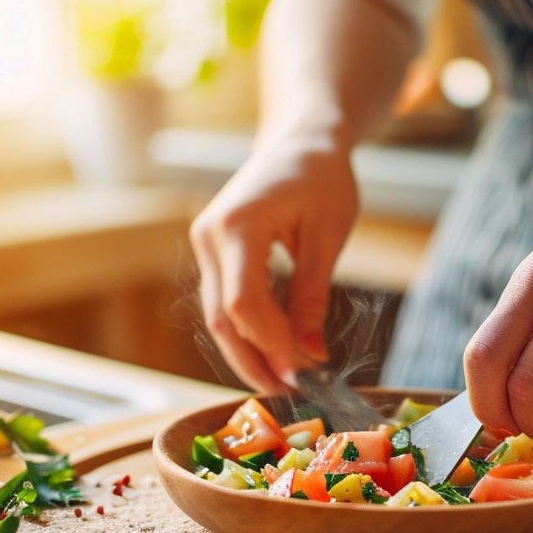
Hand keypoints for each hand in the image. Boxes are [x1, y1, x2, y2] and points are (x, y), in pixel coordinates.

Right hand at [189, 136, 357, 392]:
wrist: (300, 140)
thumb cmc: (322, 177)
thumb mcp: (328, 236)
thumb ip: (313, 298)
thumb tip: (312, 355)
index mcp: (238, 224)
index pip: (243, 303)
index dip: (273, 344)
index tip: (307, 370)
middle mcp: (209, 235)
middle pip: (220, 318)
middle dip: (255, 361)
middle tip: (292, 392)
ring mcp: (205, 244)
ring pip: (216, 317)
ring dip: (249, 353)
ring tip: (286, 380)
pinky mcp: (212, 253)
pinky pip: (223, 302)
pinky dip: (247, 331)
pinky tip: (275, 353)